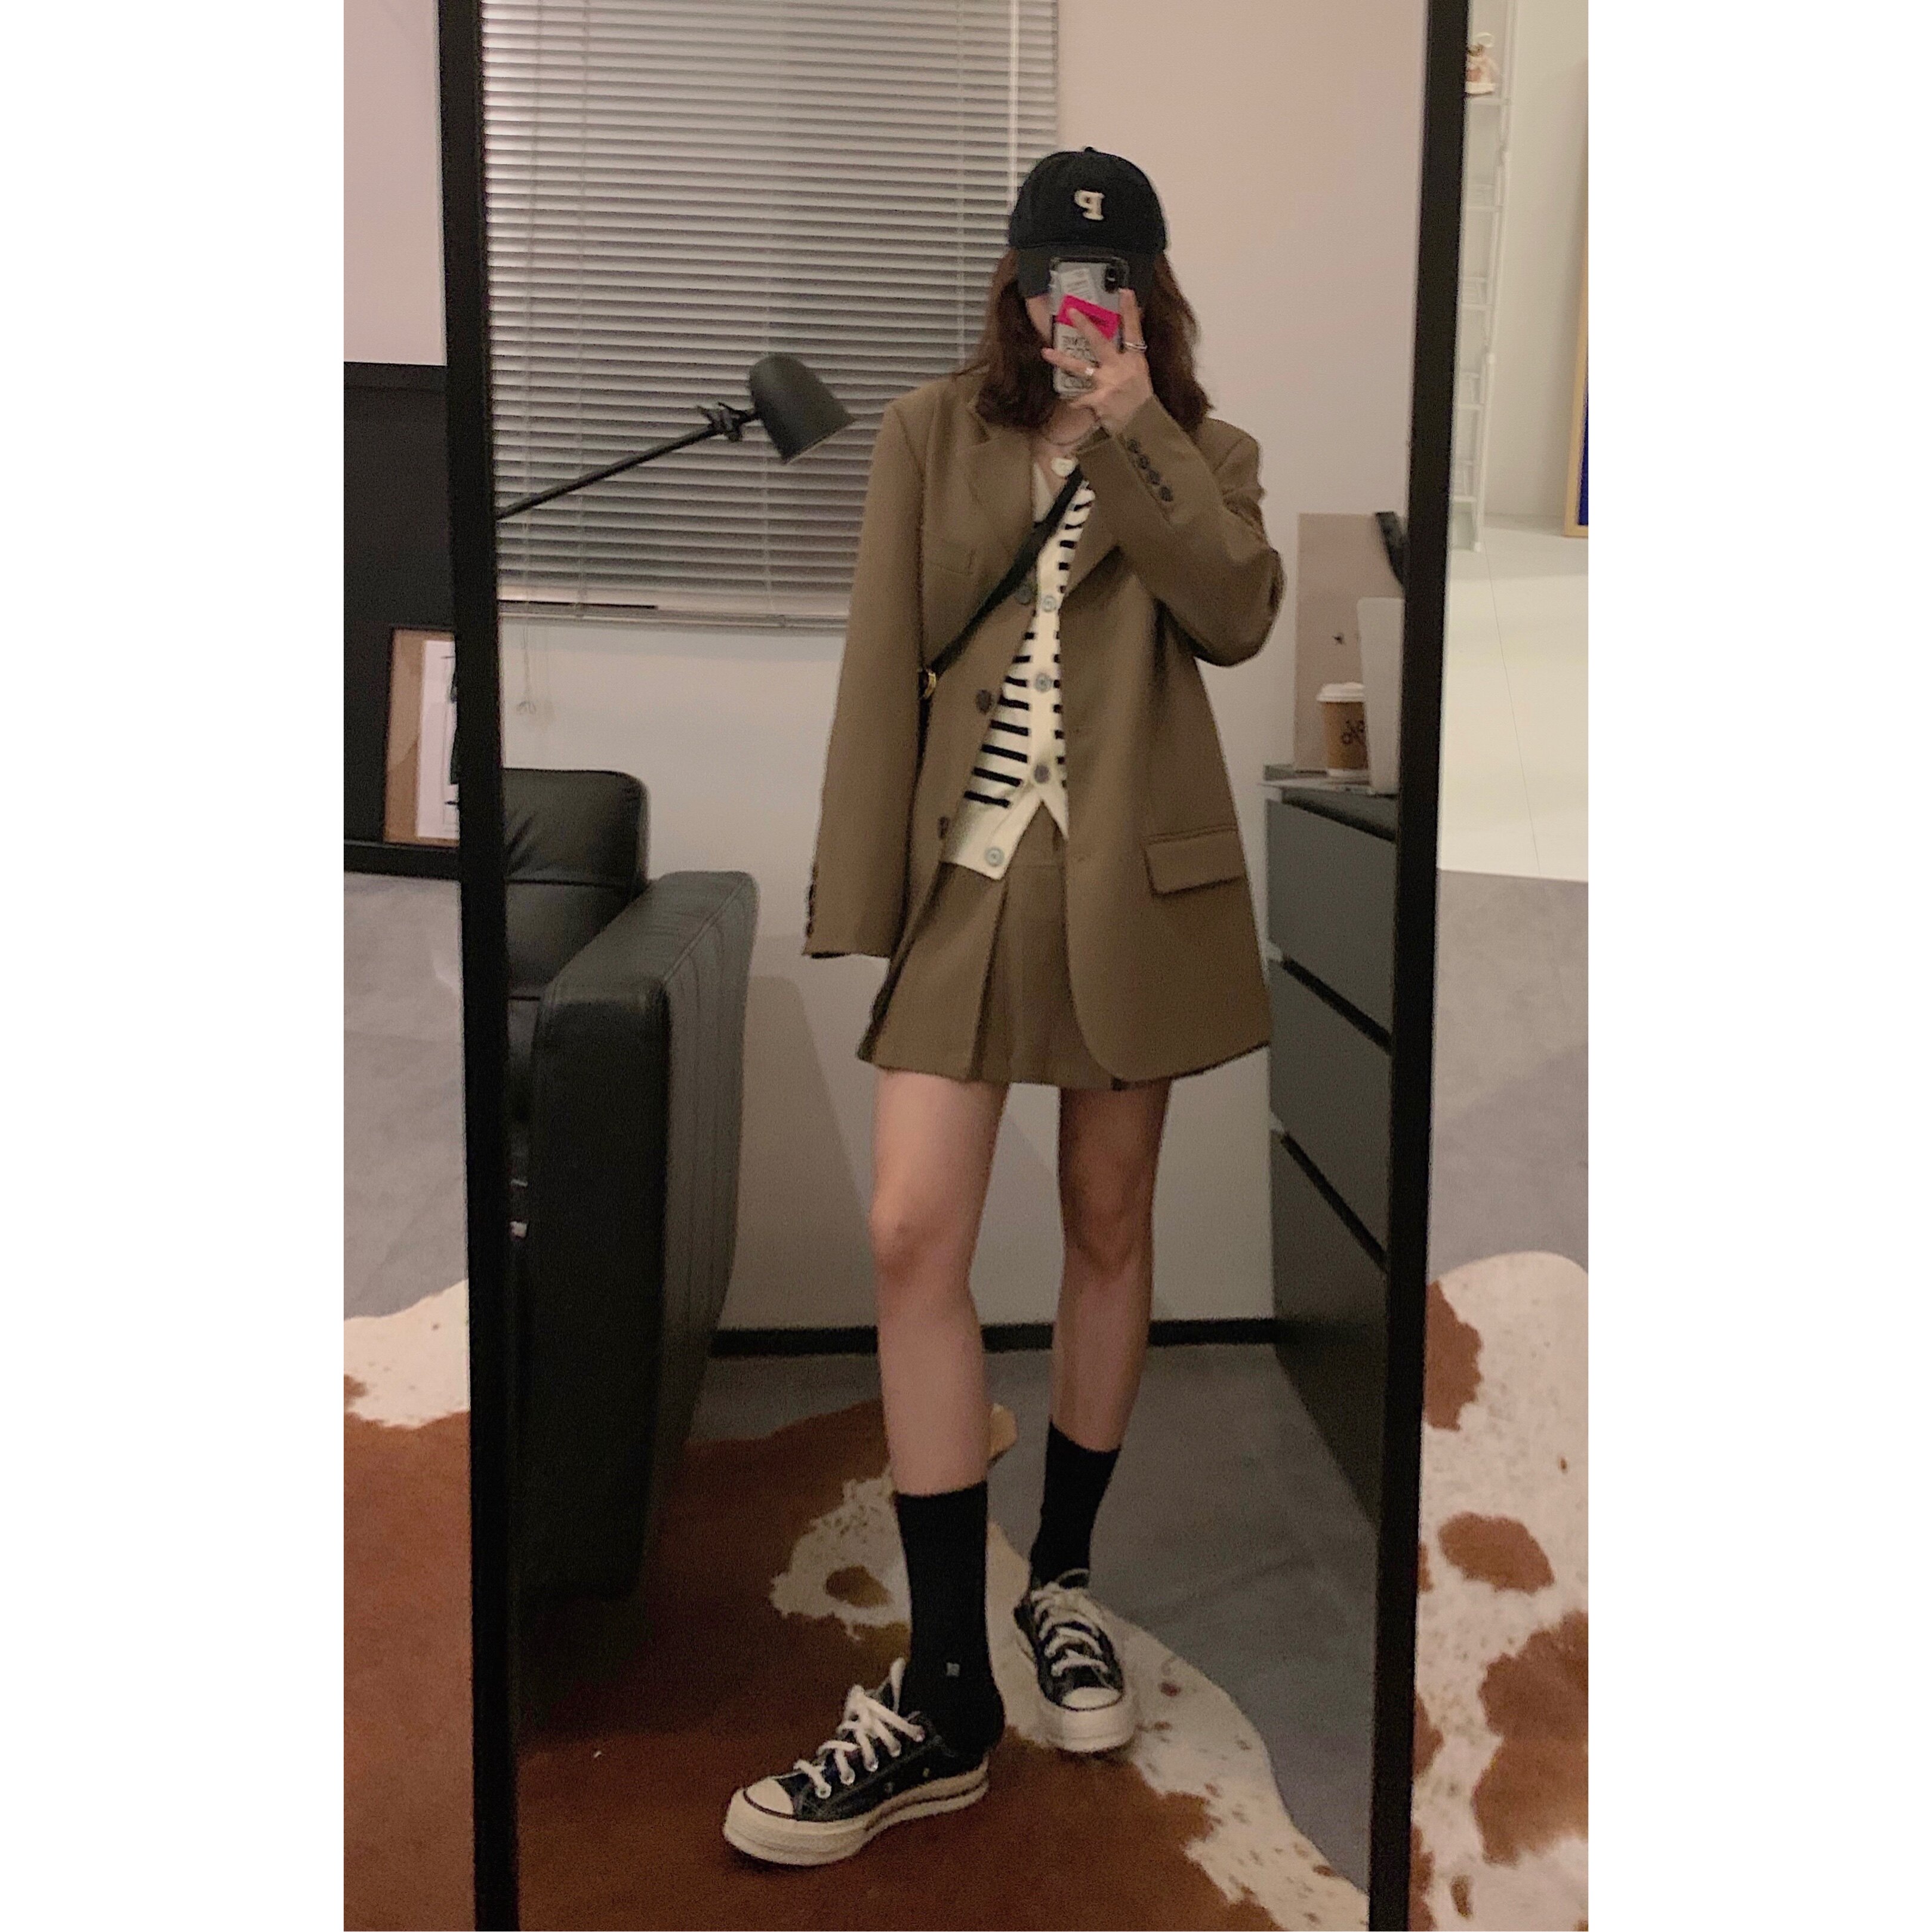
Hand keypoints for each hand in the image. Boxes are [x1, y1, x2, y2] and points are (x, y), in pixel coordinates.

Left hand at [1041, 287, 1153, 434]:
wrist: (1143, 425)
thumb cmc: (1140, 398)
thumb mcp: (1142, 374)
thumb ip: (1130, 355)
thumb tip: (1126, 334)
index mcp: (1135, 360)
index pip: (1134, 331)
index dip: (1130, 311)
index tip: (1125, 291)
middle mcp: (1121, 368)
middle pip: (1100, 343)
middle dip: (1086, 326)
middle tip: (1072, 311)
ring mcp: (1108, 384)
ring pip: (1081, 368)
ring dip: (1062, 359)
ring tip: (1045, 352)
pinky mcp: (1098, 401)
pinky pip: (1080, 400)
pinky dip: (1075, 402)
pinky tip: (1069, 403)